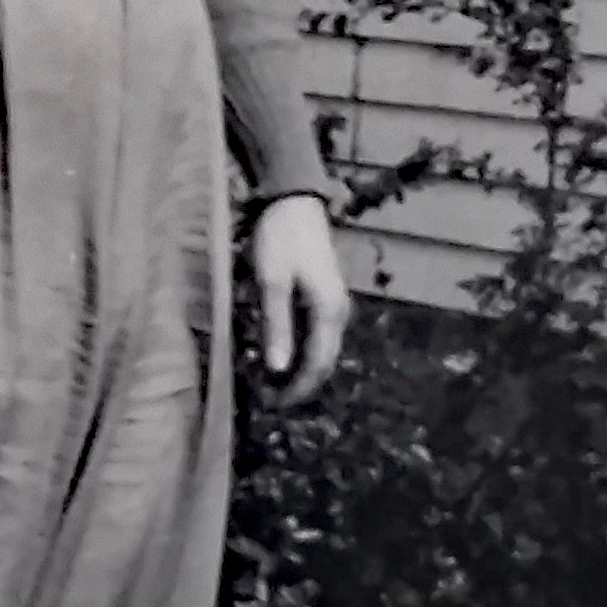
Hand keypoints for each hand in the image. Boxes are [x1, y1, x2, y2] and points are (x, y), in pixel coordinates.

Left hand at [251, 193, 348, 405]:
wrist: (294, 201)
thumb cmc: (280, 239)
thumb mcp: (272, 282)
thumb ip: (276, 325)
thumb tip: (277, 369)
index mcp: (328, 313)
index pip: (317, 366)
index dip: (296, 390)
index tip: (272, 405)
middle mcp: (338, 313)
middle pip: (323, 361)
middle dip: (299, 384)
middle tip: (268, 399)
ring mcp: (334, 304)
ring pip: (321, 349)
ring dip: (299, 368)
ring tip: (269, 382)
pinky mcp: (324, 296)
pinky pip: (316, 334)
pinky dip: (300, 349)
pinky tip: (280, 352)